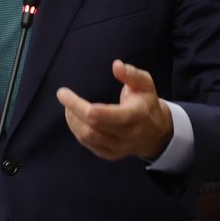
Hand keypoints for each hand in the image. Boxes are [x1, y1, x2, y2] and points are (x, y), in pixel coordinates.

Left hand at [56, 59, 173, 160]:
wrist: (156, 132)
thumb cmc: (147, 103)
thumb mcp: (145, 84)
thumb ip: (131, 74)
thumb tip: (116, 65)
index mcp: (134, 116)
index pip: (100, 115)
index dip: (77, 105)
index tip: (63, 92)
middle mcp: (126, 136)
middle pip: (90, 128)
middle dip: (72, 111)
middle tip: (63, 96)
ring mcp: (118, 148)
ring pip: (87, 138)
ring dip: (73, 121)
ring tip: (68, 107)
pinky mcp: (111, 155)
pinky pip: (89, 145)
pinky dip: (78, 131)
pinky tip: (76, 119)